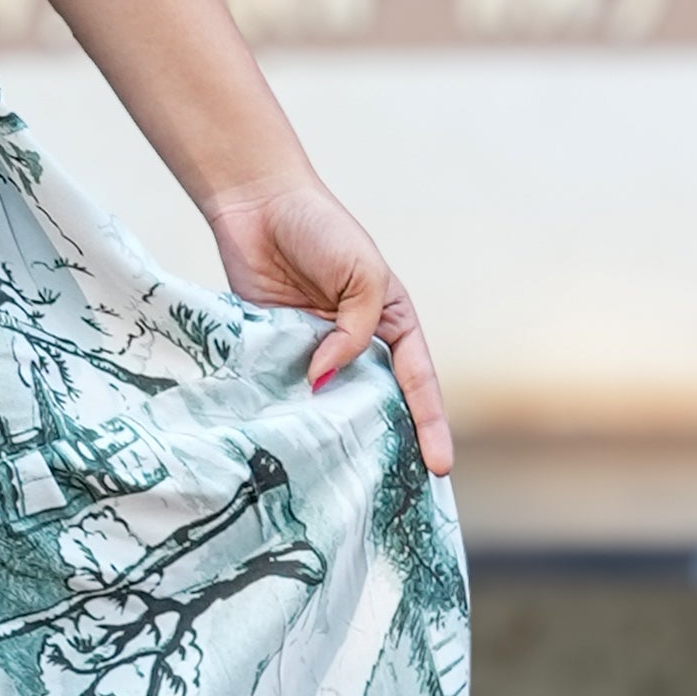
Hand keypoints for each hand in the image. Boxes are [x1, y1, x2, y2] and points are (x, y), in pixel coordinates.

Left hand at [199, 169, 453, 479]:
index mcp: (392, 322)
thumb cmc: (320, 228)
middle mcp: (357, 341)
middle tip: (397, 493)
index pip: (418, 382)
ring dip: (336, 434)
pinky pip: (285, 388)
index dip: (430, 424)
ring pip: (331, 402)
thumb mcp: (360, 275)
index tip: (439, 467)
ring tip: (344, 480)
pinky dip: (289, 411)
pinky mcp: (275, 350)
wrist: (257, 203)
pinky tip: (290, 442)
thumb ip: (354, 331)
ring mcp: (315, 348)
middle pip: (379, 401)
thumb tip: (324, 380)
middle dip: (390, 442)